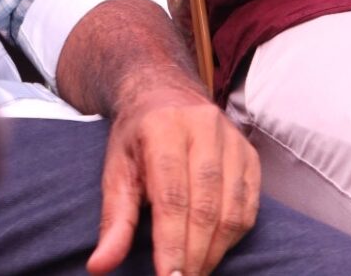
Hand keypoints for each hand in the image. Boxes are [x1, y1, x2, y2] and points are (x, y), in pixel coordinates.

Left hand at [89, 81, 259, 275]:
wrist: (166, 93)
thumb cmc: (137, 139)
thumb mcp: (116, 172)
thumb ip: (114, 220)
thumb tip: (100, 267)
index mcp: (164, 128)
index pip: (172, 195)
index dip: (171, 243)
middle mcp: (204, 127)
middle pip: (206, 204)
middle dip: (195, 254)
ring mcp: (232, 137)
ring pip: (232, 206)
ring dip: (215, 250)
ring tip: (195, 273)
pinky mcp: (249, 151)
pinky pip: (250, 201)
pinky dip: (234, 234)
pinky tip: (215, 250)